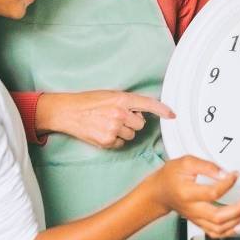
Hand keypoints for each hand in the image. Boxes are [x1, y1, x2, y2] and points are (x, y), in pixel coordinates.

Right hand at [36, 90, 175, 148]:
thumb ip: (126, 103)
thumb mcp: (108, 95)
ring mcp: (113, 128)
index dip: (162, 110)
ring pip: (131, 135)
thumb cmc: (87, 102)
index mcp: (121, 99)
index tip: (172, 114)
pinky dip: (113, 140)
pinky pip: (120, 144)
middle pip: (140, 124)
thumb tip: (140, 115)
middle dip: (132, 123)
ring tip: (106, 124)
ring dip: (123, 132)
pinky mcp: (106, 141)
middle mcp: (119, 113)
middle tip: (117, 118)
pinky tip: (102, 132)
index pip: (148, 104)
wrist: (66, 112)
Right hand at [148, 156, 239, 237]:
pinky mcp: (199, 222)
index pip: (212, 193)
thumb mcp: (185, 163)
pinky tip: (238, 224)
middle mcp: (192, 209)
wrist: (159, 192)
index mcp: (187, 193)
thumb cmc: (170, 176)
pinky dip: (228, 232)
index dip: (227, 183)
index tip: (235, 175)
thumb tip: (224, 173)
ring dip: (236, 220)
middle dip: (237, 209)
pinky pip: (214, 233)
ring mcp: (195, 218)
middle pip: (218, 216)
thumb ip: (206, 166)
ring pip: (218, 228)